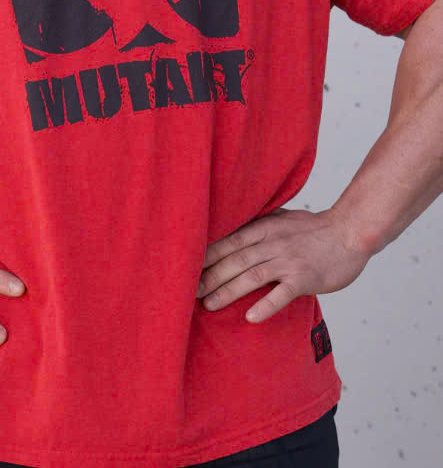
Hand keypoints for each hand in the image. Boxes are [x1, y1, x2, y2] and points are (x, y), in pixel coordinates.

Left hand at [196, 207, 370, 322]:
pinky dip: (266, 305)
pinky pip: (283, 293)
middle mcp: (272, 243)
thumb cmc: (314, 229)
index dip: (206, 255)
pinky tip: (251, 317)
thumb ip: (258, 225)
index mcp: (264, 228)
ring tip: (208, 305)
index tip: (185, 267)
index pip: (228, 241)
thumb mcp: (281, 218)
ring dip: (228, 291)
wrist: (351, 232)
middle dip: (209, 276)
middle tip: (187, 292)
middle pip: (234, 260)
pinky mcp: (305, 278)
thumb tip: (231, 230)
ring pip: (252, 276)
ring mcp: (288, 260)